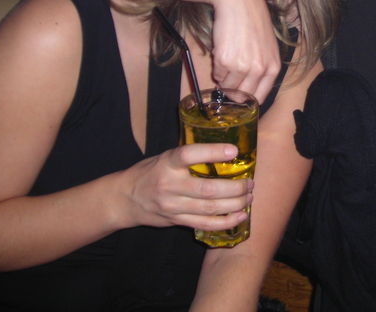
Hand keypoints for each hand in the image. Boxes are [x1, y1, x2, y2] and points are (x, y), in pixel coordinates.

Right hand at [120, 143, 253, 231]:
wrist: (125, 199)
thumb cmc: (151, 172)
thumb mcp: (165, 157)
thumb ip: (188, 156)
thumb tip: (223, 150)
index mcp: (167, 163)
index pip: (189, 155)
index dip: (212, 152)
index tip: (234, 151)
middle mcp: (170, 185)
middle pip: (208, 189)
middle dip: (235, 187)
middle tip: (250, 182)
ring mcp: (173, 206)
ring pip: (210, 208)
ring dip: (235, 204)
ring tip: (249, 196)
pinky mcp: (177, 221)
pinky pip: (205, 225)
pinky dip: (226, 222)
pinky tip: (240, 216)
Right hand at [211, 0, 280, 103]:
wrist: (240, 1)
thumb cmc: (253, 21)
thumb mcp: (268, 46)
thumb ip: (262, 67)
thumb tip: (246, 89)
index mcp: (273, 67)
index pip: (260, 96)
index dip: (248, 100)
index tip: (240, 98)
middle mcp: (259, 69)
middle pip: (242, 95)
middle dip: (233, 91)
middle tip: (228, 82)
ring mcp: (242, 66)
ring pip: (227, 86)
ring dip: (224, 78)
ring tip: (227, 60)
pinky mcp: (224, 60)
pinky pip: (217, 73)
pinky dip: (216, 67)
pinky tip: (221, 51)